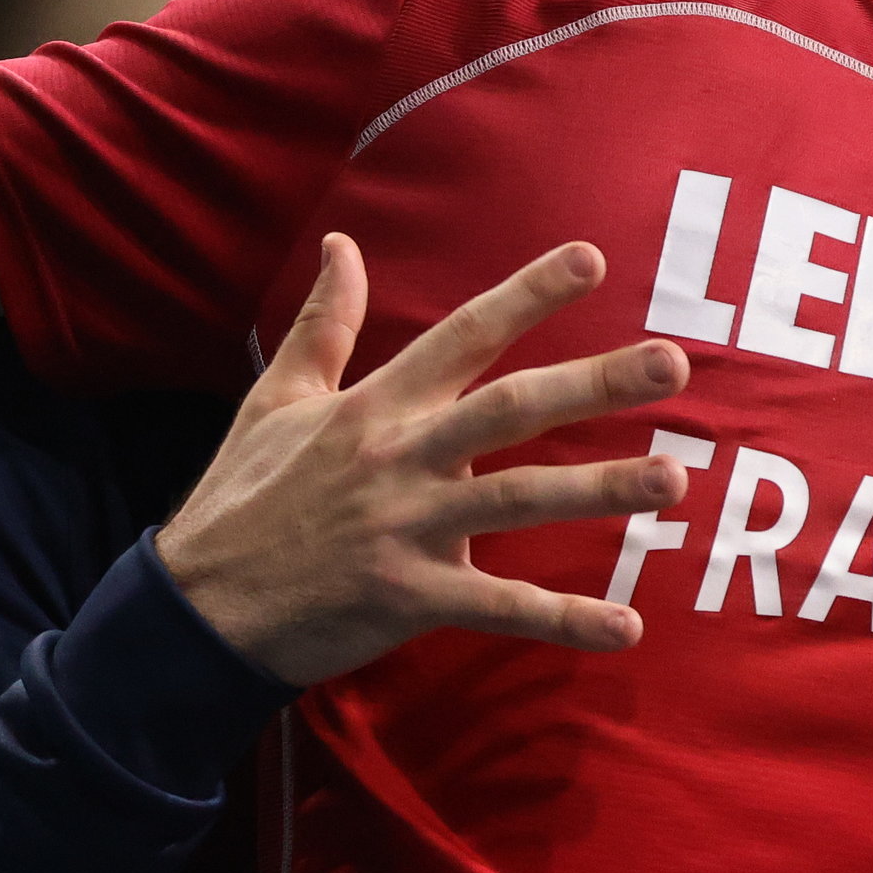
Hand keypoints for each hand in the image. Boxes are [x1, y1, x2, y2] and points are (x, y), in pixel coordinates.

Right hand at [154, 236, 693, 690]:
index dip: (527, 296)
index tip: (592, 259)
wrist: (198, 606)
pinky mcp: (409, 597)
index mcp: (375, 406)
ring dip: (600, 490)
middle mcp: (401, 458)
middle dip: (595, 384)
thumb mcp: (276, 399)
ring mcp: (407, 528)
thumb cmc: (243, 497)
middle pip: (512, 409)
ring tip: (674, 480)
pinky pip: (499, 608)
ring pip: (518, 499)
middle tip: (674, 364)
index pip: (463, 336)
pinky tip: (627, 628)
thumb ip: (325, 324)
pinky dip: (563, 621)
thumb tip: (341, 244)